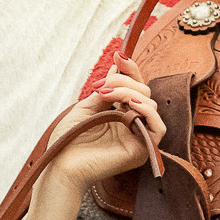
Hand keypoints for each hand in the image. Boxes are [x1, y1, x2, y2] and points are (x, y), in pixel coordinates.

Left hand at [44, 55, 166, 192]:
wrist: (61, 165)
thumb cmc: (68, 140)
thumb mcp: (85, 107)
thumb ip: (104, 90)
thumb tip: (116, 66)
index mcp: (118, 112)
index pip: (134, 87)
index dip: (130, 70)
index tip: (119, 54)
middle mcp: (131, 123)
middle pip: (143, 91)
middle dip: (123, 81)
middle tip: (101, 86)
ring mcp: (138, 136)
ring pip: (151, 105)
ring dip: (130, 93)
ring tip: (108, 95)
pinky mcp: (143, 150)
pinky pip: (158, 127)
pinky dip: (148, 112)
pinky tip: (132, 105)